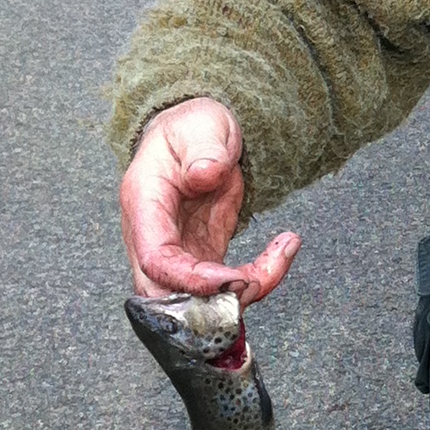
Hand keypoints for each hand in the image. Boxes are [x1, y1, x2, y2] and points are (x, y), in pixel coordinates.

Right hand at [119, 97, 299, 308]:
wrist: (199, 135)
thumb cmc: (191, 128)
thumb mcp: (200, 125)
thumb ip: (202, 149)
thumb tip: (205, 174)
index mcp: (144, 206)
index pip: (156, 261)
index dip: (191, 280)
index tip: (232, 280)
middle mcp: (154, 239)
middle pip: (167, 296)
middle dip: (211, 304)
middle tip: (257, 281)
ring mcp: (178, 253)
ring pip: (198, 301)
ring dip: (242, 294)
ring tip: (281, 254)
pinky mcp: (203, 259)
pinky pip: (225, 287)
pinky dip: (259, 277)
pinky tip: (285, 246)